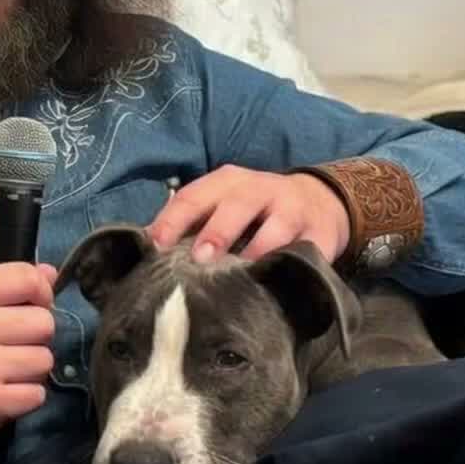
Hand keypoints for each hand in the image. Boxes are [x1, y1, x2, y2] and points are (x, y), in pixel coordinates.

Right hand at [0, 262, 56, 459]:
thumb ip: (3, 285)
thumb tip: (50, 273)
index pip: (27, 279)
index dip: (41, 293)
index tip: (31, 307)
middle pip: (45, 323)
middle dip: (35, 336)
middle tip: (12, 345)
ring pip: (44, 360)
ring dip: (31, 369)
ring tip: (5, 371)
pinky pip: (37, 395)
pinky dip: (25, 397)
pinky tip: (3, 393)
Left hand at [148, 165, 350, 262]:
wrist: (320, 201)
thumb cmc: (255, 211)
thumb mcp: (222, 205)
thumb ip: (190, 223)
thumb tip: (144, 250)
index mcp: (227, 182)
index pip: (193, 196)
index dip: (172, 220)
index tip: (154, 246)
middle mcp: (259, 189)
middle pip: (236, 206)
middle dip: (216, 231)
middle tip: (199, 258)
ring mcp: (293, 209)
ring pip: (276, 226)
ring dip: (258, 249)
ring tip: (242, 272)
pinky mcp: (320, 232)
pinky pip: (308, 250)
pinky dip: (295, 263)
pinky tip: (281, 281)